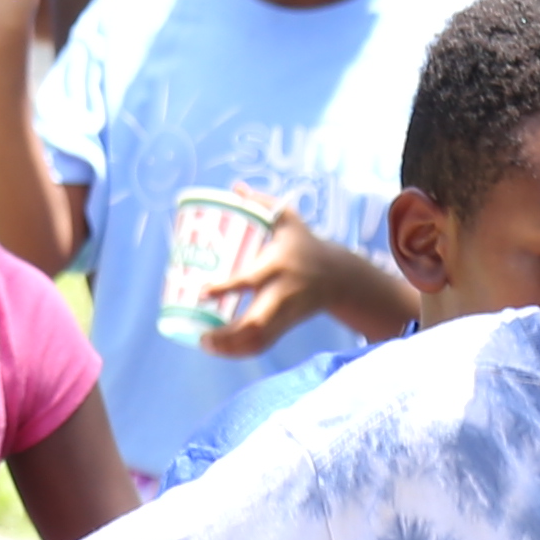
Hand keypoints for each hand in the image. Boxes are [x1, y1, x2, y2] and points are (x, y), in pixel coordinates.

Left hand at [201, 209, 409, 355]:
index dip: (226, 287)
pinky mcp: (287, 326)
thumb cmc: (304, 243)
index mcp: (278, 266)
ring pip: (259, 339)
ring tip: (206, 345)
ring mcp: (285, 314)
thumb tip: (235, 187)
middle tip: (201, 335)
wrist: (338, 275)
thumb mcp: (289, 219)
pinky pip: (264, 344)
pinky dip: (242, 352)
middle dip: (228, 334)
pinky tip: (221, 350)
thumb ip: (263, 203)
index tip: (203, 291)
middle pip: (256, 322)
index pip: (251, 280)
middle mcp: (282, 294)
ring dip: (232, 348)